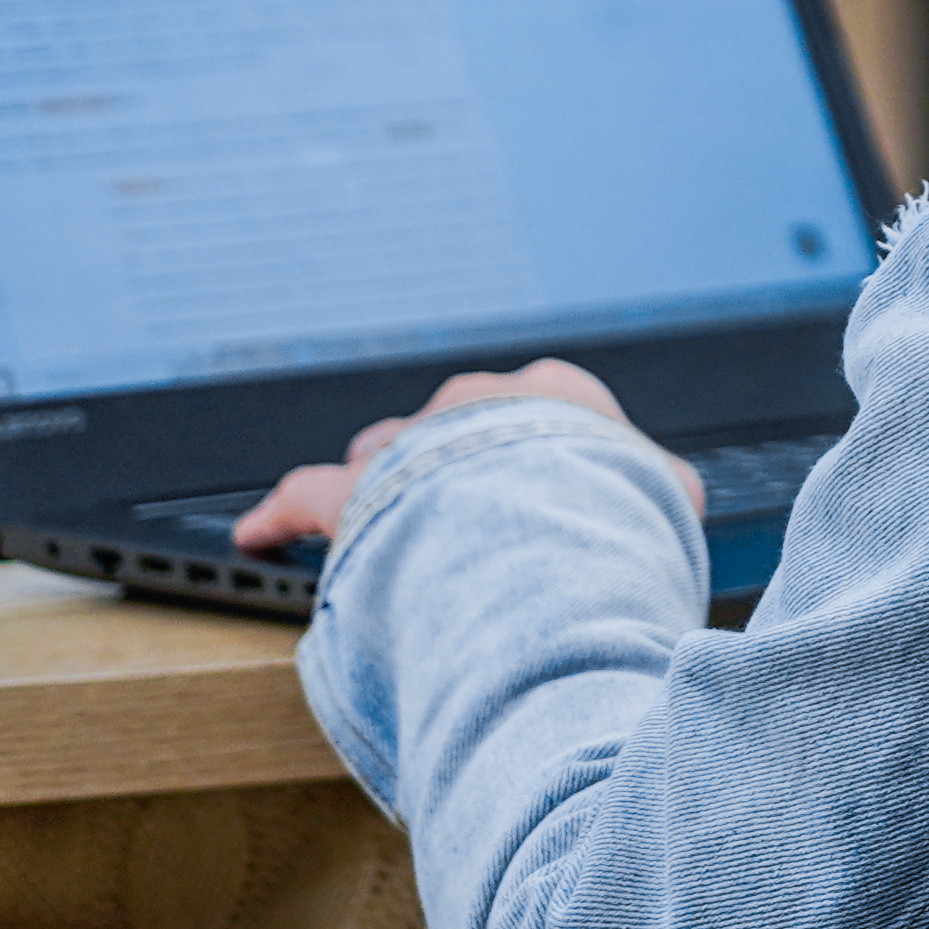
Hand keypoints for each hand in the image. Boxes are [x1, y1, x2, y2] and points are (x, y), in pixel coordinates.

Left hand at [234, 359, 675, 551]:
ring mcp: (414, 443)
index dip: (546, 461)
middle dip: (459, 469)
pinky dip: (280, 517)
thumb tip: (670, 513)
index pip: (549, 413)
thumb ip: (660, 499)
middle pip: (459, 428)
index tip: (551, 492)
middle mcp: (480, 403)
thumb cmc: (618, 519)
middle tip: (471, 526)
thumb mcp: (670, 503)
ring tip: (384, 533)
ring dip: (385, 489)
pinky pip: (304, 498)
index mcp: (560, 396)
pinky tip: (258, 532)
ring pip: (388, 456)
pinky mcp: (353, 493)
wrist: (553, 529)